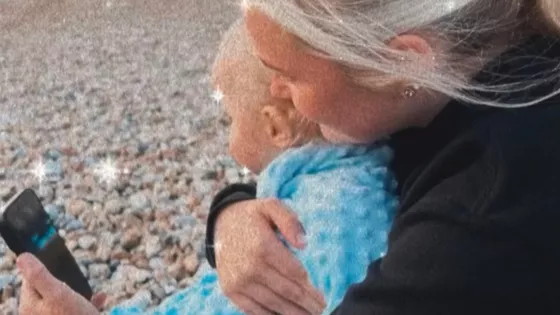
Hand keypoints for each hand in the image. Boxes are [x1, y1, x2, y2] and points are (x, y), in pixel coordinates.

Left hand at [17, 253, 104, 314]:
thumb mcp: (58, 293)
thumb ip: (39, 275)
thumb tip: (22, 257)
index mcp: (30, 307)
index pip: (29, 280)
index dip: (43, 269)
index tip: (57, 263)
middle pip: (46, 290)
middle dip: (63, 282)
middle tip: (74, 280)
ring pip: (62, 300)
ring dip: (77, 293)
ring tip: (88, 290)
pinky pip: (75, 310)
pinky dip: (86, 303)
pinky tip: (99, 298)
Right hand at [215, 198, 325, 314]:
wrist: (222, 223)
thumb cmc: (253, 216)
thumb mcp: (272, 206)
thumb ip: (290, 221)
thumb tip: (304, 245)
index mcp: (263, 246)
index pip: (294, 274)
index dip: (310, 290)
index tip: (322, 298)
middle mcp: (249, 266)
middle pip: (286, 292)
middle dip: (306, 304)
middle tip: (319, 310)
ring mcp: (238, 281)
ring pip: (272, 304)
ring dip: (292, 313)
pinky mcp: (230, 289)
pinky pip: (253, 309)